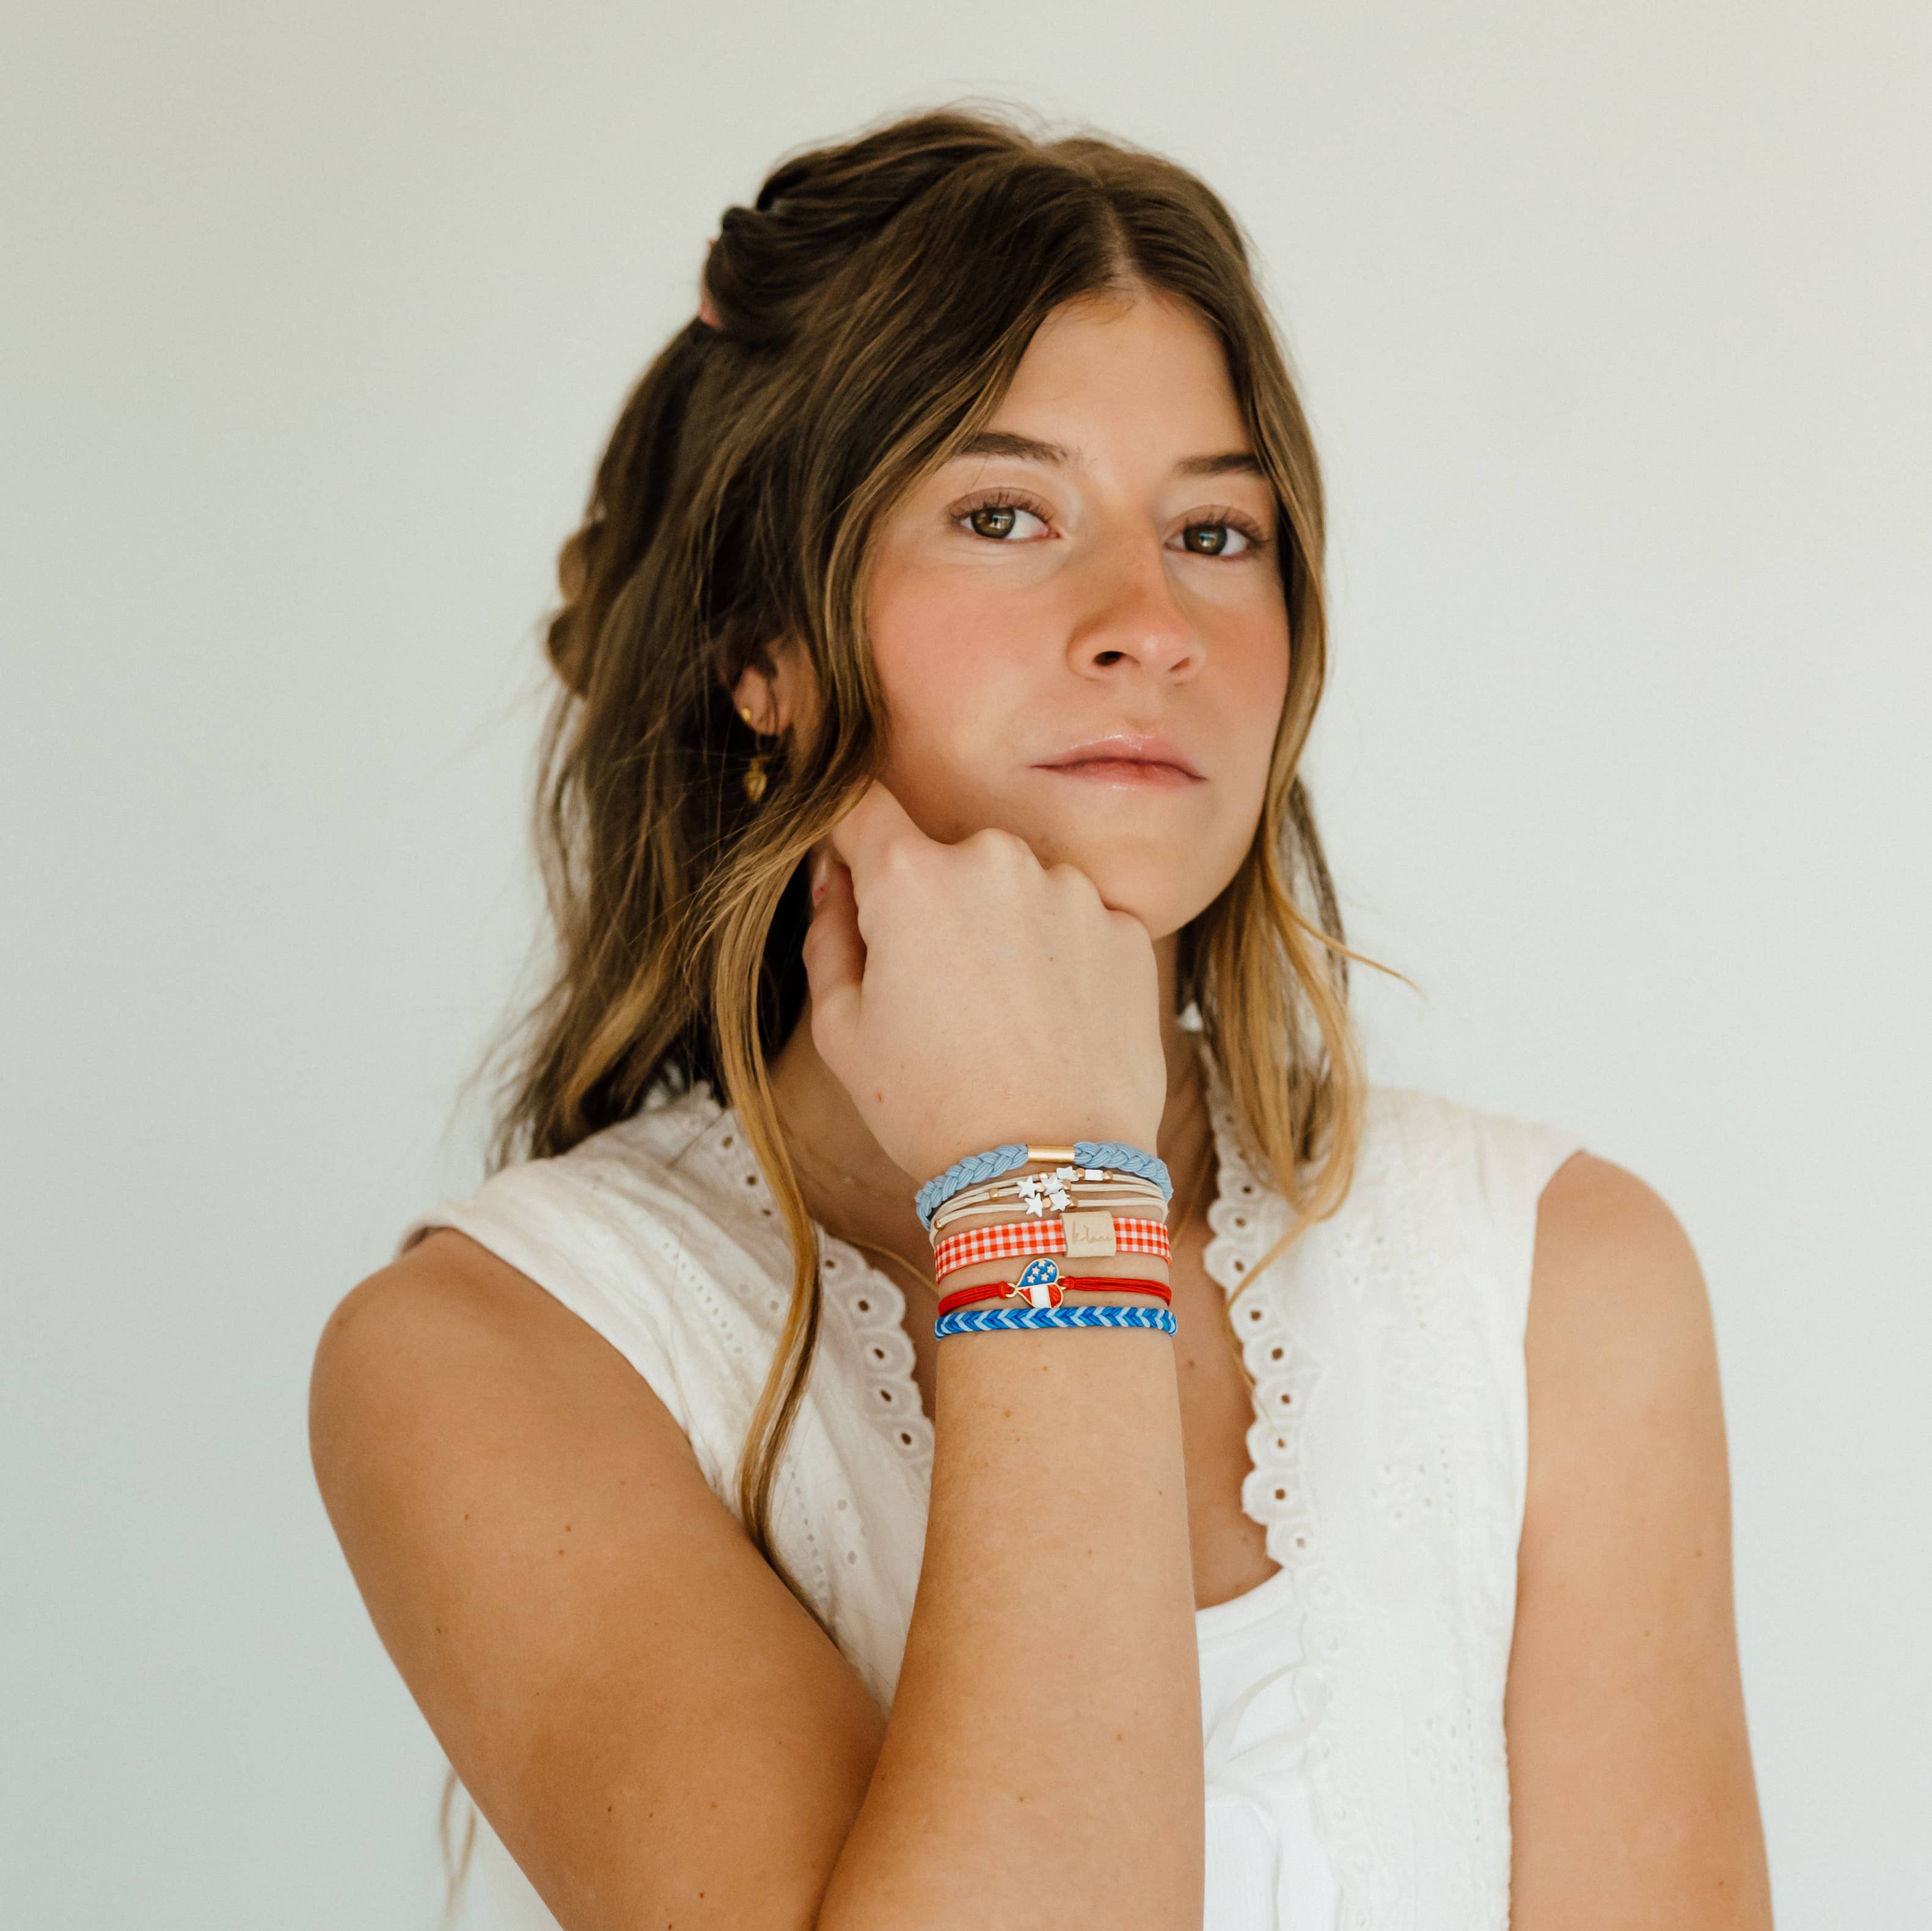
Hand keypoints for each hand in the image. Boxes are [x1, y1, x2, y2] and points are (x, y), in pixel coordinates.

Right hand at [801, 782, 1166, 1191]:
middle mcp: (998, 861)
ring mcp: (1073, 893)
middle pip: (948, 857)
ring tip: (1002, 1022)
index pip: (862, 807)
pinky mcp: (1129, 932)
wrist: (1052, 1175)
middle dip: (934, 904)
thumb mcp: (841, 1031)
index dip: (849, 837)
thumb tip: (837, 878)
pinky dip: (1062, 961)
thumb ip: (829, 935)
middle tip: (933, 993)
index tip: (852, 873)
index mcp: (912, 877)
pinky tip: (1052, 1027)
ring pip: (1018, 891)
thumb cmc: (932, 1110)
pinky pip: (1079, 925)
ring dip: (1004, 931)